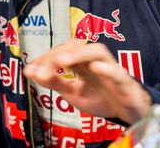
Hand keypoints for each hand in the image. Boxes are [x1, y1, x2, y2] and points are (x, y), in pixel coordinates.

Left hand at [22, 40, 151, 123]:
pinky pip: (117, 72)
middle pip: (76, 47)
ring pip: (97, 52)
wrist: (128, 112)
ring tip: (61, 61)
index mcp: (82, 62)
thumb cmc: (101, 98)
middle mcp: (95, 60)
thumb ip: (54, 82)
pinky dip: (107, 69)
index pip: (62, 51)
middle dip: (57, 54)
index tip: (30, 69)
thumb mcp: (73, 92)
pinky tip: (95, 67)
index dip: (45, 58)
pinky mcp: (125, 82)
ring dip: (78, 54)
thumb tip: (31, 72)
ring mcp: (110, 69)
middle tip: (41, 66)